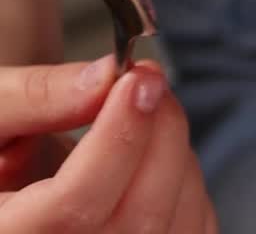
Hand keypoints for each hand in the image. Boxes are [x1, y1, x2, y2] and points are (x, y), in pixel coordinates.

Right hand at [0, 59, 217, 232]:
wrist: (8, 187)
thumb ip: (36, 97)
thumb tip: (103, 79)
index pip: (75, 205)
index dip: (118, 140)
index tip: (136, 79)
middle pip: (137, 216)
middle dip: (160, 133)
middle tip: (149, 79)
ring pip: (174, 221)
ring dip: (177, 152)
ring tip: (143, 115)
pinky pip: (194, 226)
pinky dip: (188, 179)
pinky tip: (154, 154)